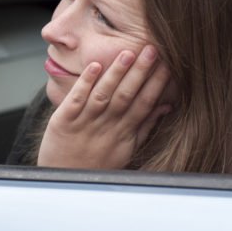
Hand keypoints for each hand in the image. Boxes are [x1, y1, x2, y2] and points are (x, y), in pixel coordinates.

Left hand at [37, 45, 171, 169]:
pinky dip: (84, 83)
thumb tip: (166, 106)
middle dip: (140, 72)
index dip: (157, 85)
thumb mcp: (126, 149)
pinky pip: (75, 100)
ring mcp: (84, 123)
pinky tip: (94, 67)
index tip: (168, 64)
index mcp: (124, 133)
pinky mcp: (63, 121)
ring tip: (127, 53)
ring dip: (115, 74)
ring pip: (103, 95)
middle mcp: (106, 127)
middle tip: (151, 49)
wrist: (65, 181)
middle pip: (126, 96)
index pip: (144, 104)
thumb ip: (145, 127)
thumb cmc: (97, 164)